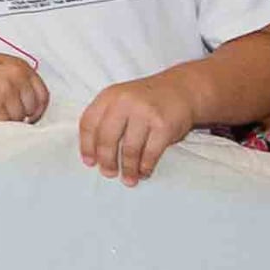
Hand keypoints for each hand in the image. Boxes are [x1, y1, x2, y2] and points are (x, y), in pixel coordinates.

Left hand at [74, 75, 189, 182]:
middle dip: (107, 160)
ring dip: (128, 168)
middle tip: (108, 173)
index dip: (87, 146)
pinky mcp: (163, 125)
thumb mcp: (122, 100)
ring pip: (129, 149)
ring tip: (128, 179)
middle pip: (106, 138)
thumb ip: (106, 118)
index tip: (90, 162)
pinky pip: (150, 153)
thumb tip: (95, 153)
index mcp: (109, 96)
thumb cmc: (148, 100)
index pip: (88, 123)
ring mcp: (144, 113)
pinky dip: (145, 167)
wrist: (182, 90)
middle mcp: (124, 102)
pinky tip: (144, 172)